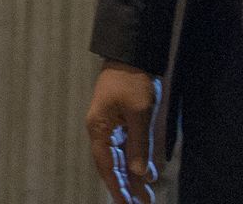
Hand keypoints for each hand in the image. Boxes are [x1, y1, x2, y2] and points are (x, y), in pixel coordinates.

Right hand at [85, 60, 159, 203]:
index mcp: (99, 128)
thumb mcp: (139, 114)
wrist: (131, 53)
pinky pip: (124, 148)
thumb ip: (139, 146)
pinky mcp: (118, 121)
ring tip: (144, 196)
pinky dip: (132, 162)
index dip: (117, 187)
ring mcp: (108, 126)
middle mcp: (100, 130)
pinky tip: (143, 174)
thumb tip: (139, 174)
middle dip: (124, 187)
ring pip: (118, 158)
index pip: (107, 165)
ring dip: (130, 177)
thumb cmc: (132, 80)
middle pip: (110, 165)